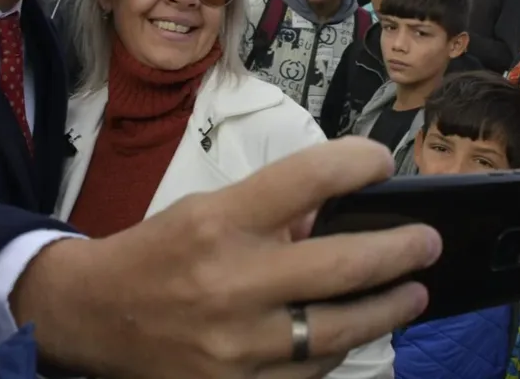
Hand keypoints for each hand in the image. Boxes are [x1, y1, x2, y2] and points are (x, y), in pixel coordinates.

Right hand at [12, 137, 439, 378]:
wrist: (92, 316)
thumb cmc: (157, 252)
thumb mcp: (208, 209)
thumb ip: (274, 212)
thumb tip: (341, 211)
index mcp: (221, 222)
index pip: (309, 177)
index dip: (360, 163)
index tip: (382, 163)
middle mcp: (231, 283)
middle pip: (344, 265)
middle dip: (401, 250)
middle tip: (428, 242)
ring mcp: (234, 346)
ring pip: (340, 332)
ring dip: (388, 309)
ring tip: (412, 292)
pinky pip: (311, 374)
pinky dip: (339, 350)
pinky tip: (355, 333)